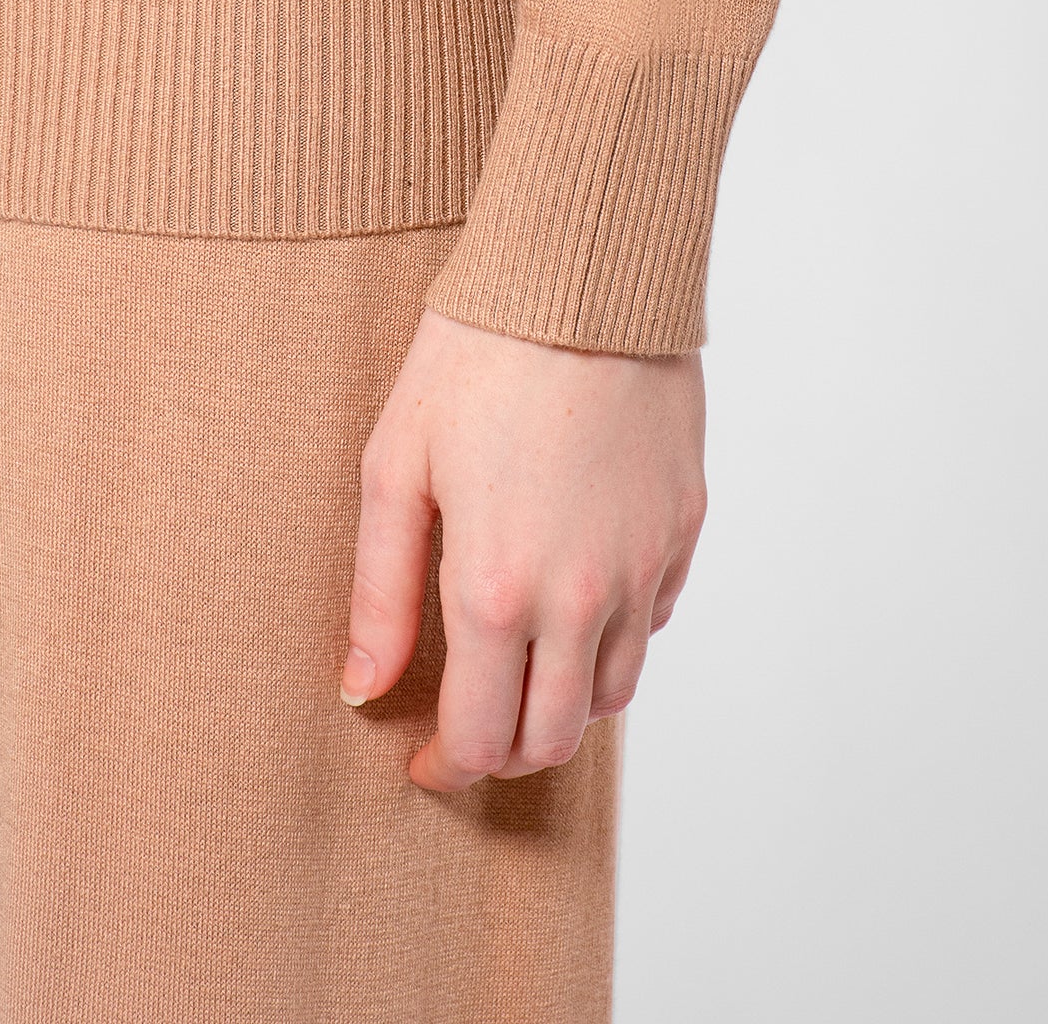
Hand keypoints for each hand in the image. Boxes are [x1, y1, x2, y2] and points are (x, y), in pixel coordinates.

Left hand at [340, 306, 707, 790]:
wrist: (582, 278)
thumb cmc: (475, 358)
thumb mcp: (396, 467)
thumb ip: (380, 591)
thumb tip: (363, 686)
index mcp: (499, 590)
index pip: (484, 740)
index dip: (449, 769)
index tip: (425, 761)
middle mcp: (583, 597)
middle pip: (555, 738)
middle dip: (505, 752)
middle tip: (469, 725)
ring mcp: (643, 564)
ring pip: (614, 692)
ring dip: (561, 704)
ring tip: (520, 666)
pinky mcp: (683, 525)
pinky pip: (654, 619)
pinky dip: (614, 637)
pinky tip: (576, 598)